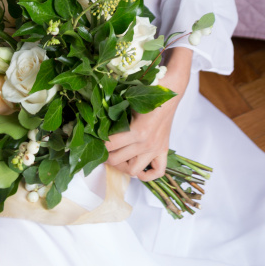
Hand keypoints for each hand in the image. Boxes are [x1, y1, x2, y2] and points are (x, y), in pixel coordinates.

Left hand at [105, 48, 191, 180]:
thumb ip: (114, 116)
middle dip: (106, 156)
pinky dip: (147, 175)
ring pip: (133, 171)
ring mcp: (156, 149)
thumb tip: (97, 125)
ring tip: (117, 157)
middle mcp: (146, 144)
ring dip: (122, 166)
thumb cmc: (148, 91)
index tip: (93, 139)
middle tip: (101, 149)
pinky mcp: (164, 150)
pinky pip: (156, 172)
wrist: (170, 91)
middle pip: (117, 160)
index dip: (98, 143)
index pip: (110, 145)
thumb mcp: (127, 102)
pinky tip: (138, 168)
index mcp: (137, 131)